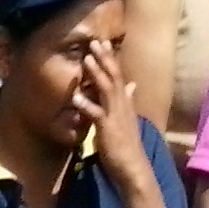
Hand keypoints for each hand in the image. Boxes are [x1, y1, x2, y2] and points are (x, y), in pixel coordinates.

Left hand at [72, 39, 151, 187]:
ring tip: (86, 59)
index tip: (103, 42)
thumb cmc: (127, 143)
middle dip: (104, 59)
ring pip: (107, 90)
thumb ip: (128, 98)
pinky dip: (86, 105)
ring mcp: (116, 116)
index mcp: (125, 102)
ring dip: (96, 74)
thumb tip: (132, 83)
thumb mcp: (127, 117)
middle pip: (114, 77)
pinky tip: (75, 97)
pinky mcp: (108, 129)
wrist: (133, 166)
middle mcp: (122, 105)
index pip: (118, 75)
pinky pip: (96, 114)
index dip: (110, 58)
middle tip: (95, 41)